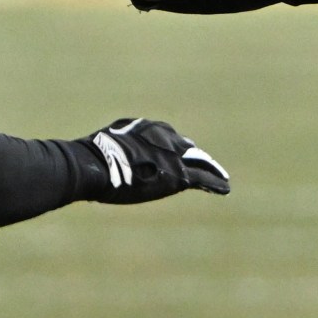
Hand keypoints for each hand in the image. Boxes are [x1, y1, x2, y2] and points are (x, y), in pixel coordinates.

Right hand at [81, 118, 231, 203]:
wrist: (97, 165)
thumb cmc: (93, 158)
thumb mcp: (106, 144)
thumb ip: (118, 146)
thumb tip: (108, 154)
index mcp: (149, 129)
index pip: (169, 138)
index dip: (177, 148)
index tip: (184, 153)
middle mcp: (166, 138)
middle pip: (187, 149)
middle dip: (197, 158)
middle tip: (207, 165)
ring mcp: (174, 156)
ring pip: (199, 163)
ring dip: (212, 170)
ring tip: (222, 178)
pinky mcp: (179, 175)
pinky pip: (203, 178)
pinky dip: (215, 183)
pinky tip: (224, 188)